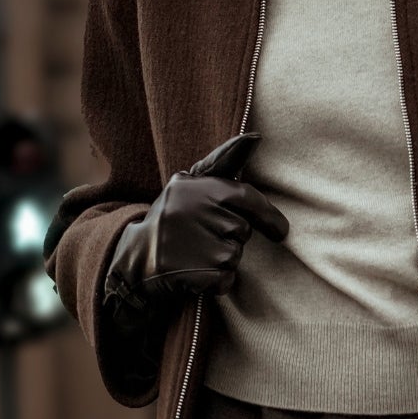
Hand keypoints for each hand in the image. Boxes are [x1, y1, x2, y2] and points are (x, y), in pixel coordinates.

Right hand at [106, 132, 287, 308]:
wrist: (135, 258)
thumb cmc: (174, 216)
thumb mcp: (191, 183)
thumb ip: (225, 160)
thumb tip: (256, 137)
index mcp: (196, 187)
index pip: (246, 197)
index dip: (269, 217)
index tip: (281, 232)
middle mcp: (193, 212)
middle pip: (242, 230)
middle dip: (231, 237)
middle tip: (204, 237)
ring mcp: (194, 244)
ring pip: (234, 256)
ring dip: (223, 260)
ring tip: (195, 253)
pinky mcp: (193, 273)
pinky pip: (225, 280)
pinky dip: (217, 281)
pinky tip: (195, 272)